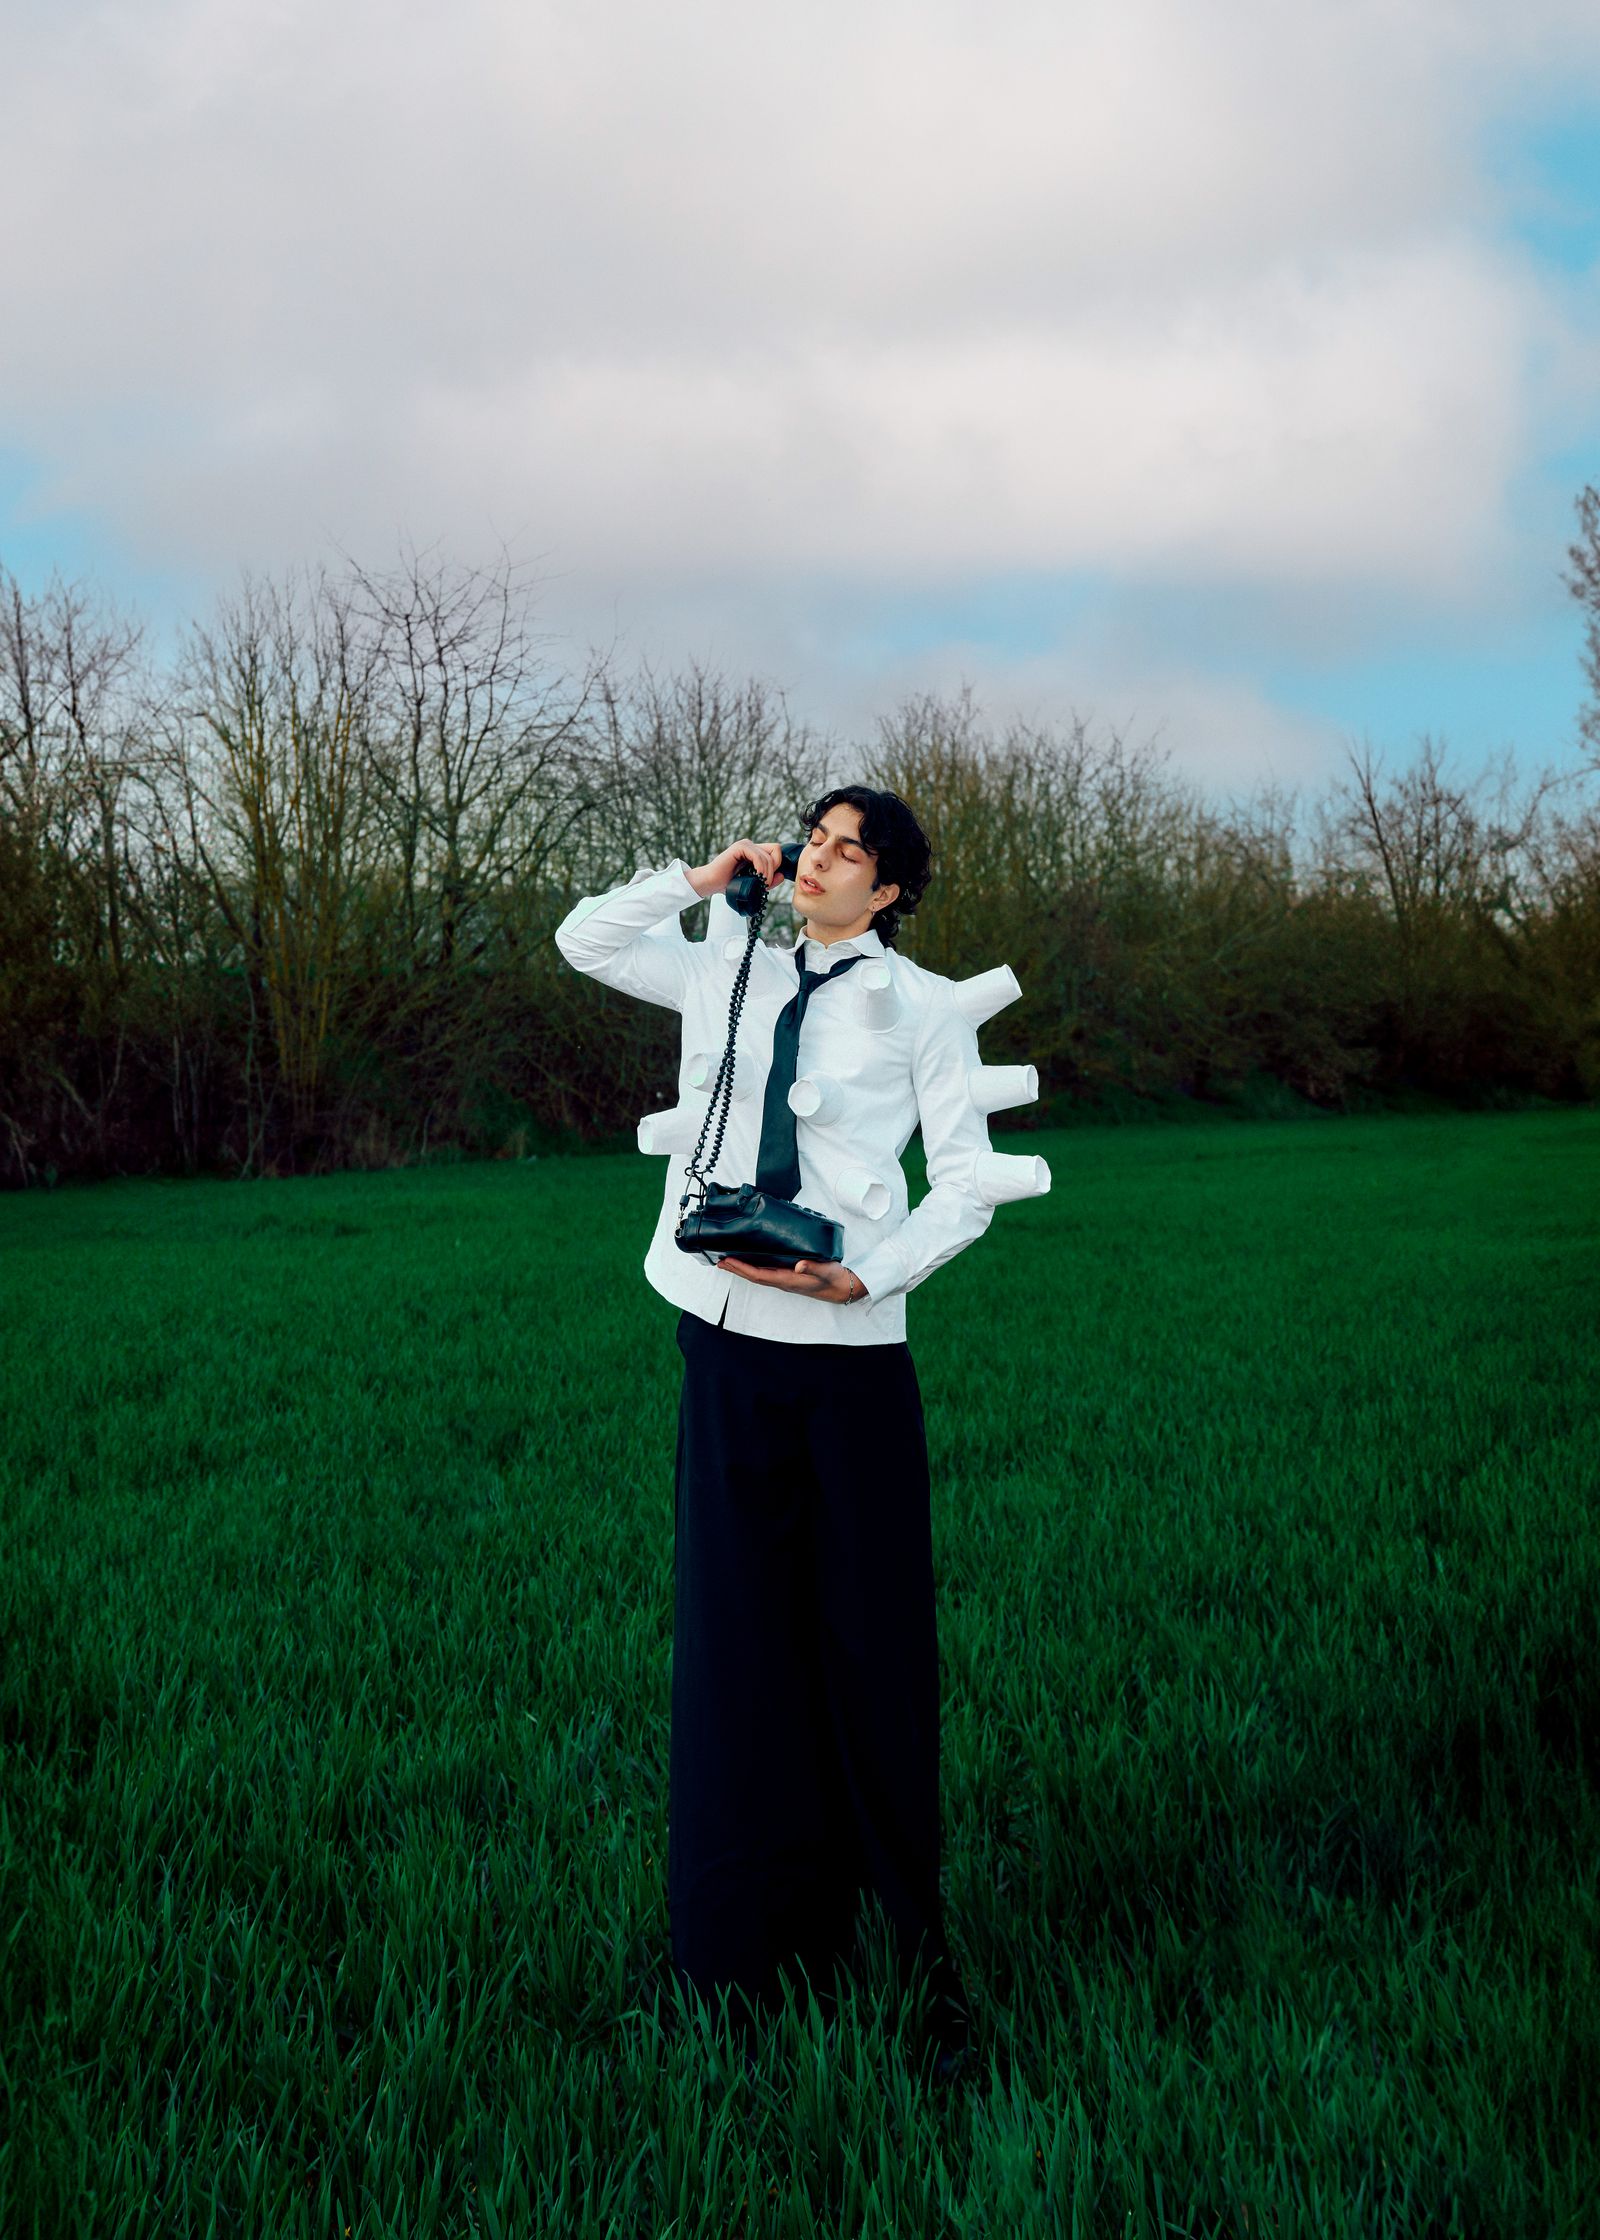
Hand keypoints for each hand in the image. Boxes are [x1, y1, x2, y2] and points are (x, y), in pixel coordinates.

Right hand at [689, 838, 785, 898]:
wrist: (711, 883)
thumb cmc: (729, 884)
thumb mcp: (754, 884)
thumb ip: (768, 880)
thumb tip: (782, 875)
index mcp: (755, 852)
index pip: (776, 852)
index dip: (777, 865)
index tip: (769, 880)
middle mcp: (751, 846)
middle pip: (776, 850)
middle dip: (774, 869)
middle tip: (766, 884)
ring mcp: (745, 845)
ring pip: (768, 856)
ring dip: (768, 873)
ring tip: (761, 884)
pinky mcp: (739, 847)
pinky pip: (758, 856)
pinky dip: (761, 868)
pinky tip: (757, 877)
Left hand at [717, 1257, 867, 1303]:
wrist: (844, 1289)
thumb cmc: (835, 1279)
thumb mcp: (827, 1270)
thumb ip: (813, 1267)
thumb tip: (799, 1265)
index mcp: (788, 1280)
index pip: (759, 1275)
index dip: (741, 1269)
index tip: (727, 1262)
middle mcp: (784, 1282)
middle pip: (754, 1276)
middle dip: (736, 1269)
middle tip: (719, 1261)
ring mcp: (786, 1280)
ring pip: (759, 1275)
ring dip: (743, 1269)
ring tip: (729, 1261)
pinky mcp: (790, 1276)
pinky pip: (767, 1273)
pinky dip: (754, 1267)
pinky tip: (751, 1261)